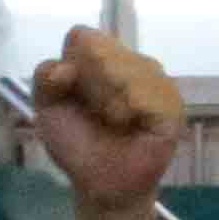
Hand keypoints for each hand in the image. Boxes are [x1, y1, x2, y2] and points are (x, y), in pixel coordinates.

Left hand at [32, 28, 188, 211]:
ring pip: (128, 68)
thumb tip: (65, 67)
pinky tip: (129, 123)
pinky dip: (131, 109)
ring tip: (112, 121)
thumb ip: (44, 79)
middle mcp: (133, 63)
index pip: (82, 36)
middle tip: (94, 112)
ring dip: (109, 99)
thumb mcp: (48, 109)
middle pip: (103, 50)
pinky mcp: (173, 105)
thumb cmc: (77, 142)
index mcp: (103, 58)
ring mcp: (157, 82)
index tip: (68, 89)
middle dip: (89, 85)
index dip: (71, 63)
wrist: (99, 182)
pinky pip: (149, 93)